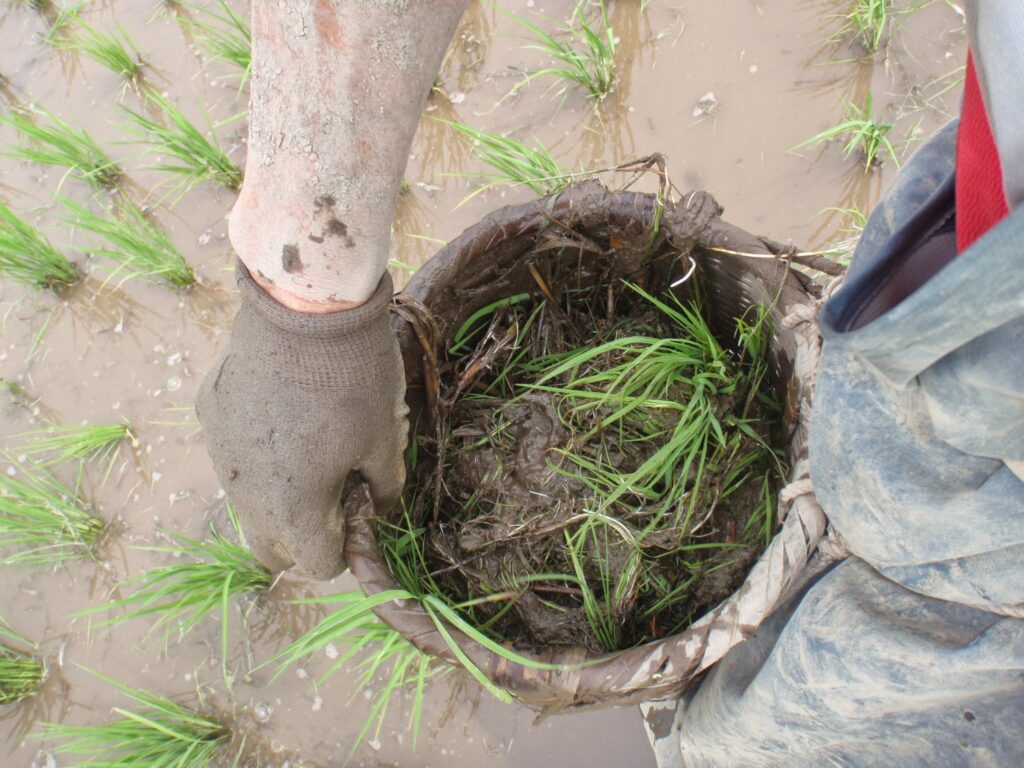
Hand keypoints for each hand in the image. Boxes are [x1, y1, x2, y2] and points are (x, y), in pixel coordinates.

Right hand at [197, 263, 407, 578]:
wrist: (305, 306)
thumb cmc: (354, 378)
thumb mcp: (385, 438)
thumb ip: (383, 488)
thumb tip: (378, 506)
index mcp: (290, 508)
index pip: (317, 563)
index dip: (347, 547)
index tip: (362, 509)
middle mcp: (245, 490)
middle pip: (271, 547)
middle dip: (305, 536)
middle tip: (337, 493)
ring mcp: (220, 451)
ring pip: (249, 500)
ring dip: (280, 493)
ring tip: (313, 444)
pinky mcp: (209, 412)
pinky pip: (233, 451)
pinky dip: (259, 449)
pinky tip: (286, 407)